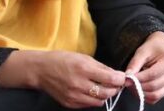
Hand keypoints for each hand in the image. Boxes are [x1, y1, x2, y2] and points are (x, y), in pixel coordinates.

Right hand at [0, 50, 124, 108]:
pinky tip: (91, 91)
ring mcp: (74, 96)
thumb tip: (116, 75)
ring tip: (103, 87)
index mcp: (84, 69)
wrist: (41, 70)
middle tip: (115, 83)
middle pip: (107, 93)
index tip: (123, 77)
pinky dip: (93, 99)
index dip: (120, 79)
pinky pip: (88, 105)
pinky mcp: (69, 104)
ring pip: (99, 101)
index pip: (110, 79)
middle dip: (115, 88)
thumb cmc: (63, 60)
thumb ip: (101, 67)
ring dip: (105, 95)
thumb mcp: (84, 57)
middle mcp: (79, 84)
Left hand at [125, 31, 163, 103]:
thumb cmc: (153, 48)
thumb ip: (135, 64)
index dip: (139, 78)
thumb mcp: (142, 51)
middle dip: (138, 86)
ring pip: (155, 95)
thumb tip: (127, 77)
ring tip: (133, 86)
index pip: (153, 74)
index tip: (128, 78)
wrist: (162, 47)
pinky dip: (146, 96)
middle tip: (128, 83)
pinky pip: (156, 98)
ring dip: (141, 93)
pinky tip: (139, 88)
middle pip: (154, 86)